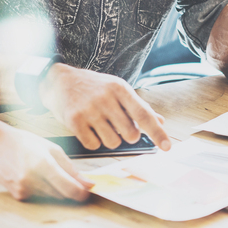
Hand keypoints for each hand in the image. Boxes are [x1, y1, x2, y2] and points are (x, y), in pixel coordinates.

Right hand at [0, 123, 93, 201]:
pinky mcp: (18, 196)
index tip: (89, 191)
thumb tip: (88, 183)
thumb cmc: (22, 142)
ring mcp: (23, 189)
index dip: (82, 193)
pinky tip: (36, 177)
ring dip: (57, 190)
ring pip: (52, 198)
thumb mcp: (50, 148)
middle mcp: (32, 179)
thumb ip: (71, 168)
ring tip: (48, 172)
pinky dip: (44, 190)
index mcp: (43, 164)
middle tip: (73, 180)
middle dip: (71, 190)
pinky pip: (40, 198)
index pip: (69, 188)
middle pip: (62, 195)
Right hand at [41, 64, 170, 151]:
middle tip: (119, 127)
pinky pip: (93, 145)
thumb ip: (138, 106)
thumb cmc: (93, 87)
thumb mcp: (117, 89)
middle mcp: (106, 98)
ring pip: (112, 142)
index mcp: (120, 88)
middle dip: (129, 136)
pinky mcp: (74, 120)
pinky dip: (94, 142)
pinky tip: (89, 130)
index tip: (167, 147)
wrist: (59, 80)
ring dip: (110, 140)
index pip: (144, 114)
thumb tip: (160, 122)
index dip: (157, 133)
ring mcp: (89, 109)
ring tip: (102, 127)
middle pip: (130, 133)